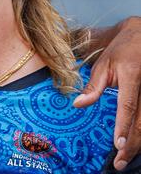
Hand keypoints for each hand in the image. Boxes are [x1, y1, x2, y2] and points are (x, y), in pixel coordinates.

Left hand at [73, 16, 140, 170]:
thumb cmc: (120, 51)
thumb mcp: (103, 64)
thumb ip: (93, 86)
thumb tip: (78, 105)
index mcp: (132, 78)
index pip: (128, 107)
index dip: (124, 126)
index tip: (118, 144)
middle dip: (131, 145)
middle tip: (119, 162)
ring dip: (137, 144)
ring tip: (124, 158)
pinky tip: (134, 145)